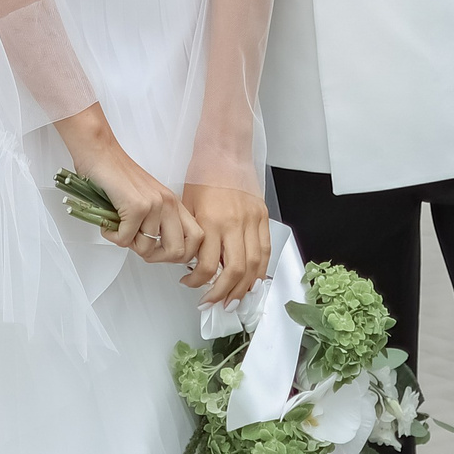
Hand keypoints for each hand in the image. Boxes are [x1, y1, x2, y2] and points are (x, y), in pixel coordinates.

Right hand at [56, 106, 201, 269]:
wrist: (99, 150)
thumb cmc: (116, 173)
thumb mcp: (147, 198)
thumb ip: (157, 221)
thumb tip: (155, 249)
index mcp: (174, 203)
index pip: (196, 240)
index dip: (180, 255)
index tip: (160, 252)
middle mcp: (169, 203)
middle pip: (178, 252)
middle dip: (155, 257)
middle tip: (137, 246)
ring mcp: (154, 205)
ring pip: (148, 249)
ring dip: (128, 244)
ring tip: (118, 228)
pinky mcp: (136, 206)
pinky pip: (126, 239)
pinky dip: (113, 236)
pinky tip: (108, 223)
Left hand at [180, 184, 269, 304]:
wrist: (224, 150)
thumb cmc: (202, 174)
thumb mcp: (188, 205)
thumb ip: (193, 236)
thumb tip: (193, 263)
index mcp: (211, 221)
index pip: (207, 266)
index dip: (198, 282)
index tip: (189, 284)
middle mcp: (234, 224)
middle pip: (234, 271)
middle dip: (223, 294)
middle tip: (213, 303)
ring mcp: (252, 221)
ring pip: (254, 266)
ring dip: (244, 288)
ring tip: (232, 300)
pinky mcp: (263, 217)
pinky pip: (265, 251)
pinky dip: (260, 270)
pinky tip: (251, 281)